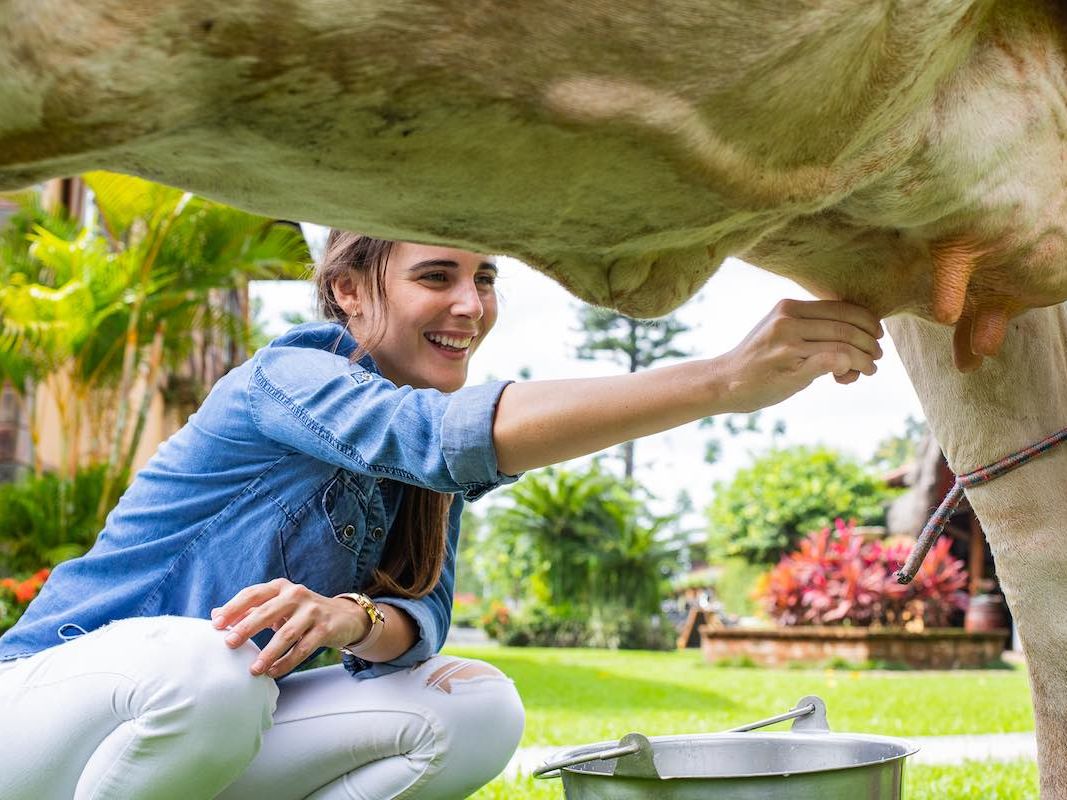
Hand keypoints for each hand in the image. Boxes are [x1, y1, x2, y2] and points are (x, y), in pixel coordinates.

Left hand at [210, 578, 368, 678]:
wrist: (343, 617)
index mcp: (280, 587)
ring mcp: (312, 611)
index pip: (252, 594)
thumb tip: (215, 614)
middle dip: (247, 628)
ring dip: (268, 653)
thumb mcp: (277, 605)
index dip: (234, 608)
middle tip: (229, 643)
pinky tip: (273, 672)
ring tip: (254, 669)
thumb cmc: (301, 612)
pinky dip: (286, 662)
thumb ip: (249, 609)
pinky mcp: (325, 628)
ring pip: (286, 634)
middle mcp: (296, 595)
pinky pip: (303, 648)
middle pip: (267, 611)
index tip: (216, 624)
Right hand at [717, 299, 882, 412]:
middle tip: (877, 357)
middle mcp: (788, 320)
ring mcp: (788, 344)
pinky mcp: (790, 368)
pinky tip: (849, 377)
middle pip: (847, 327)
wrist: (725, 382)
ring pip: (845, 345)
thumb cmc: (758, 360)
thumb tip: (855, 335)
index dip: (867, 320)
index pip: (841, 307)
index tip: (877, 334)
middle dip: (870, 343)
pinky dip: (850, 367)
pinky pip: (833, 360)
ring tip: (868, 370)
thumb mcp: (779, 331)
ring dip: (865, 359)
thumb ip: (810, 327)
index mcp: (788, 307)